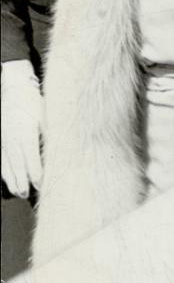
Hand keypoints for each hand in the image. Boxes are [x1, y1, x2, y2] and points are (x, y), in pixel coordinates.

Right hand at [1, 61, 42, 198]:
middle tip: (31, 194)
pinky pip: (1, 161)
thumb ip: (50, 134)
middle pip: (18, 169)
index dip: (38, 177)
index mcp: (26, 135)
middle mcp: (13, 141)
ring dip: (14, 181)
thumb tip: (60, 151)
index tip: (44, 186)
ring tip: (20, 192)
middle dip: (25, 183)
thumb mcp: (46, 115)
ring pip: (7, 167)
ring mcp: (3, 141)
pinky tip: (9, 180)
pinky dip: (4, 172)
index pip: (32, 163)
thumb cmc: (33, 101)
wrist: (14, 88)